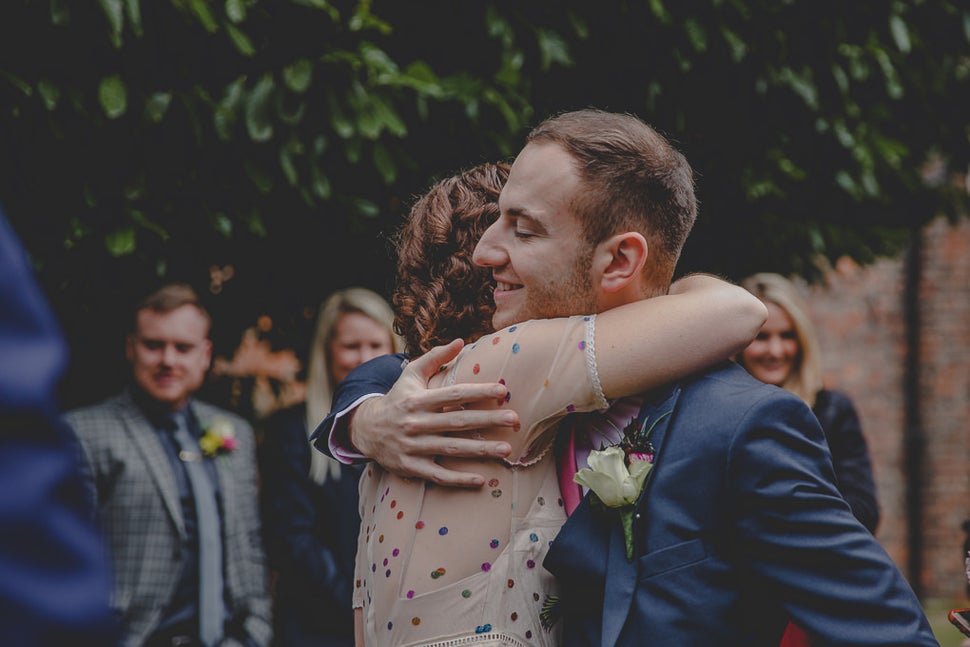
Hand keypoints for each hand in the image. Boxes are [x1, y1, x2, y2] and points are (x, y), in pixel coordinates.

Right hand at [347, 339, 515, 486]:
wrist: (365, 429)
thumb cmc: (397, 398)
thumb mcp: (410, 375)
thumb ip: (435, 357)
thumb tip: (461, 340)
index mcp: (418, 400)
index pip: (453, 394)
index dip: (478, 392)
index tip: (502, 390)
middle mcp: (415, 423)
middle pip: (457, 421)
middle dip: (487, 420)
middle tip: (515, 420)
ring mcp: (412, 447)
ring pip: (451, 449)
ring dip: (480, 450)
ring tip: (506, 449)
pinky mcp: (410, 467)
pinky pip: (436, 475)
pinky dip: (457, 479)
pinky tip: (481, 480)